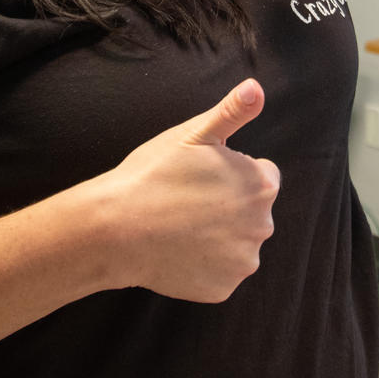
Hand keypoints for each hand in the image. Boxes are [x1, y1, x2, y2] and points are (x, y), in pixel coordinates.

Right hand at [105, 78, 279, 302]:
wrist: (116, 229)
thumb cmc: (153, 175)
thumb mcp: (192, 134)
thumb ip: (232, 112)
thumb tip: (257, 87)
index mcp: (261, 185)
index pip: (261, 176)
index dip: (230, 174)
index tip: (200, 177)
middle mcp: (263, 226)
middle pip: (251, 213)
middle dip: (228, 207)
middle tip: (187, 202)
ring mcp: (243, 262)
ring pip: (236, 244)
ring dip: (218, 237)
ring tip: (179, 226)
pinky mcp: (223, 289)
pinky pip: (219, 274)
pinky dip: (203, 266)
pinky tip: (177, 251)